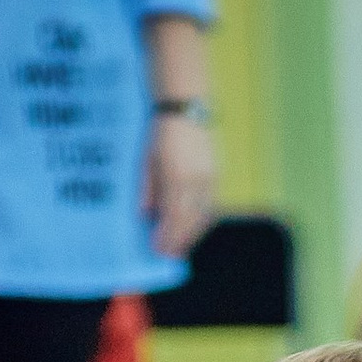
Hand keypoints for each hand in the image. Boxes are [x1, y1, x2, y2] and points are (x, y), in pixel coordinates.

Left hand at [144, 110, 216, 260]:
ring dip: (193, 235)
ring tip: (182, 247)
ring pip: (203, 216)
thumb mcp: (148, 159)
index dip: (166, 236)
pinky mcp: (216, 174)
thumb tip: (146, 215)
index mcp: (175, 175)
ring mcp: (208, 177)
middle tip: (170, 255)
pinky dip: (203, 221)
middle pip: (189, 221)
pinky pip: (211, 206)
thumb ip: (148, 189)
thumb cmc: (162, 131)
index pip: (172, 216)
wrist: (186, 106)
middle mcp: (195, 180)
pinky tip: (195, 229)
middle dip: (179, 241)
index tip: (158, 249)